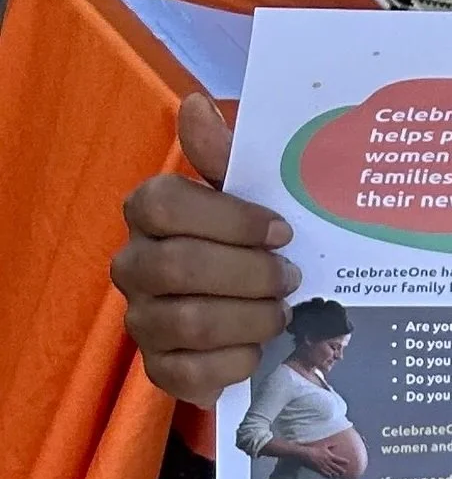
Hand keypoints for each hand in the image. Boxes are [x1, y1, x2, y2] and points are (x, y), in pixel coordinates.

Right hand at [111, 92, 295, 404]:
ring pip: (191, 322)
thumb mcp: (244, 196)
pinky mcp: (159, 369)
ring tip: (280, 312)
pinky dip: (238, 362)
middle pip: (180, 267)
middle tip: (291, 277)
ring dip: (251, 318)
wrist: (246, 312)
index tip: (281, 230)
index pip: (163, 204)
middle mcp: (133, 265)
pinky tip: (258, 349)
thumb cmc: (245, 242)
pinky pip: (194, 373)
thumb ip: (222, 156)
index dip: (229, 218)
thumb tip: (196, 104)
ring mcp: (142, 320)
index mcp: (148, 213)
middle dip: (251, 274)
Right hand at [301, 427, 365, 478]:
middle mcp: (328, 462)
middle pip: (337, 468)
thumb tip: (336, 444)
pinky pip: (325, 474)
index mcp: (329, 456)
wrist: (305, 454)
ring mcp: (323, 466)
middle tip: (344, 472)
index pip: (339, 459)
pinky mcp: (319, 470)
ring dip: (335, 474)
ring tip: (338, 475)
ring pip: (332, 472)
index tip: (348, 462)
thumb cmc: (314, 449)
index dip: (344, 461)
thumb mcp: (323, 446)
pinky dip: (329, 476)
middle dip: (341, 470)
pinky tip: (330, 477)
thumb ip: (330, 445)